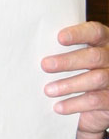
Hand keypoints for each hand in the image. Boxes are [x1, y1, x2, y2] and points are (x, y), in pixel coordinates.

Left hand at [42, 21, 108, 138]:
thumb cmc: (82, 74)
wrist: (96, 106)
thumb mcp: (77, 61)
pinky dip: (75, 104)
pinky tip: (58, 107)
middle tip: (45, 65)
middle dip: (67, 61)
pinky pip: (95, 100)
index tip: (59, 38)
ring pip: (95, 79)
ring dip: (68, 85)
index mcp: (104, 42)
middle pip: (93, 56)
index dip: (78, 34)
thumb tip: (36, 52)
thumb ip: (65, 52)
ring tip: (48, 90)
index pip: (95, 32)